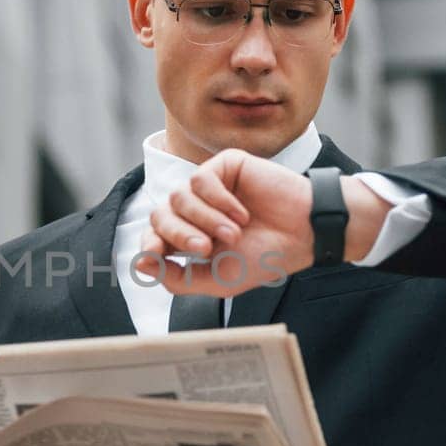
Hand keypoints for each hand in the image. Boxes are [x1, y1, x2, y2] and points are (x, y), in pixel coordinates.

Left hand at [133, 149, 391, 297]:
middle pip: (160, 216)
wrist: (304, 235)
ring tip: (234, 234)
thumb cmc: (265, 257)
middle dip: (179, 234)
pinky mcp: (224, 166)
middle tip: (206, 249)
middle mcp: (195, 210)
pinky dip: (218, 200)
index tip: (156, 256)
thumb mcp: (217, 280)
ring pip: (178, 196)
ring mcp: (209, 187)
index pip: (153, 236)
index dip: (150, 246)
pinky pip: (201, 178)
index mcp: (190, 236)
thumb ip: (178, 279)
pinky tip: (242, 212)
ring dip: (204, 219)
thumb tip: (140, 264)